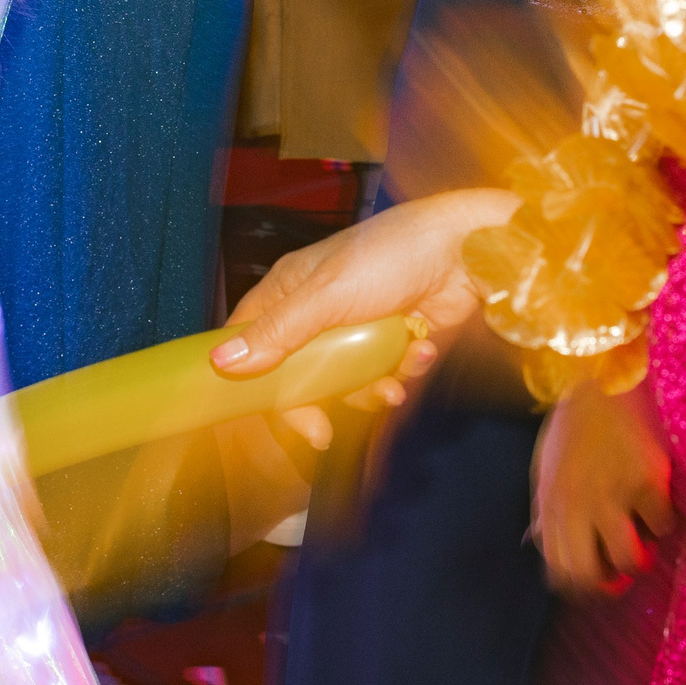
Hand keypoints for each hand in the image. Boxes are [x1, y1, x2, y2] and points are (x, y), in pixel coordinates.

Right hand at [213, 188, 514, 441]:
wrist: (466, 251)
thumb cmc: (389, 255)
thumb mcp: (326, 296)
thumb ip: (278, 333)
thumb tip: (219, 364)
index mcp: (290, 290)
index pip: (251, 340)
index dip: (250, 378)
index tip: (262, 412)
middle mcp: (318, 312)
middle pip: (296, 374)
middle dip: (313, 403)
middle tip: (322, 433)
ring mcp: (356, 329)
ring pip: (342, 383)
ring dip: (365, 391)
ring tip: (390, 384)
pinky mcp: (391, 343)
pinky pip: (382, 376)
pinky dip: (399, 373)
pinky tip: (418, 353)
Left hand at [533, 378, 675, 593]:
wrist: (603, 381)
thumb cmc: (574, 427)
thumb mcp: (547, 469)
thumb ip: (547, 511)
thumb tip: (540, 547)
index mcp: (550, 504)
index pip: (558, 572)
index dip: (580, 588)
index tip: (597, 582)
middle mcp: (578, 504)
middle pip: (590, 578)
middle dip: (611, 586)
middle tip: (623, 573)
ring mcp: (614, 494)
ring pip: (632, 562)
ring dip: (642, 557)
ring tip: (643, 538)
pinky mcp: (648, 482)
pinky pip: (663, 527)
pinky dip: (663, 521)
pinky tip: (656, 499)